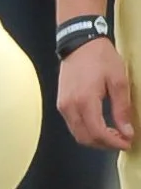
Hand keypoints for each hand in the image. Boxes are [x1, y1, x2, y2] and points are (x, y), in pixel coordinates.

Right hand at [58, 36, 135, 150]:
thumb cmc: (101, 58)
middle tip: (122, 141)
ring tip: (113, 134)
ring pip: (77, 134)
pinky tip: (100, 125)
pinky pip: (73, 125)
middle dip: (105, 144)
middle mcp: (70, 107)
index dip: (114, 142)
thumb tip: (127, 131)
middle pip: (85, 138)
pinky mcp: (61, 103)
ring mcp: (63, 106)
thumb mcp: (119, 81)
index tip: (128, 143)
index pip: (98, 132)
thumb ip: (122, 108)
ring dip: (95, 139)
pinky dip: (87, 131)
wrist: (79, 44)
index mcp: (85, 101)